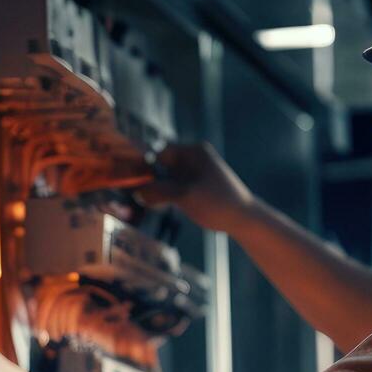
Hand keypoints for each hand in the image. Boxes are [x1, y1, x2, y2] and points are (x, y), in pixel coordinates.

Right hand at [136, 142, 259, 232]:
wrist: (243, 219)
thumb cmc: (218, 203)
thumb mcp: (185, 196)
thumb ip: (159, 191)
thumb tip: (136, 192)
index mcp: (193, 152)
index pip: (160, 151)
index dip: (144, 164)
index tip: (128, 178)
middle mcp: (192, 158)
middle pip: (160, 164)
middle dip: (148, 178)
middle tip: (132, 192)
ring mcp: (192, 173)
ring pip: (164, 177)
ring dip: (154, 189)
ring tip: (143, 200)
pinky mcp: (192, 187)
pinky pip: (170, 187)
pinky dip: (162, 195)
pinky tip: (155, 205)